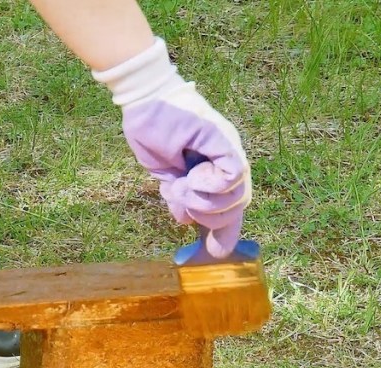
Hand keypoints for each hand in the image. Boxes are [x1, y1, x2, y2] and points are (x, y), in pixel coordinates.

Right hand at [93, 38, 250, 257]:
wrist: (144, 101)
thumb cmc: (152, 132)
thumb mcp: (166, 176)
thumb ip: (180, 197)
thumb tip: (186, 221)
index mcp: (215, 171)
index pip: (229, 209)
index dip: (224, 235)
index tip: (213, 253)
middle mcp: (228, 161)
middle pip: (235, 209)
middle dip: (208, 217)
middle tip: (182, 199)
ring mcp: (229, 150)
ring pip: (235, 198)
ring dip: (203, 201)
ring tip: (182, 183)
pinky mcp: (225, 141)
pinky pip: (233, 177)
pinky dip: (211, 184)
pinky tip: (192, 175)